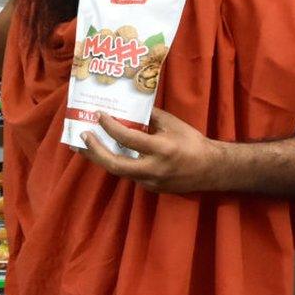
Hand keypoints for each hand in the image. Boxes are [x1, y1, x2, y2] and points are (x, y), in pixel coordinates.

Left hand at [76, 107, 225, 193]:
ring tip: (84, 146)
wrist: (211, 170)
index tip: (98, 114)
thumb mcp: (172, 124)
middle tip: (83, 135)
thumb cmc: (192, 142)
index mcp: (161, 149)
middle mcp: (153, 168)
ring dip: (100, 158)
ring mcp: (151, 181)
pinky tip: (105, 153)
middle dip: (95, 150)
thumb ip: (149, 115)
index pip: (127, 138)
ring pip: (118, 171)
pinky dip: (115, 163)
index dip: (110, 126)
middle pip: (115, 164)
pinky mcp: (150, 188)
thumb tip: (128, 106)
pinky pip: (128, 174)